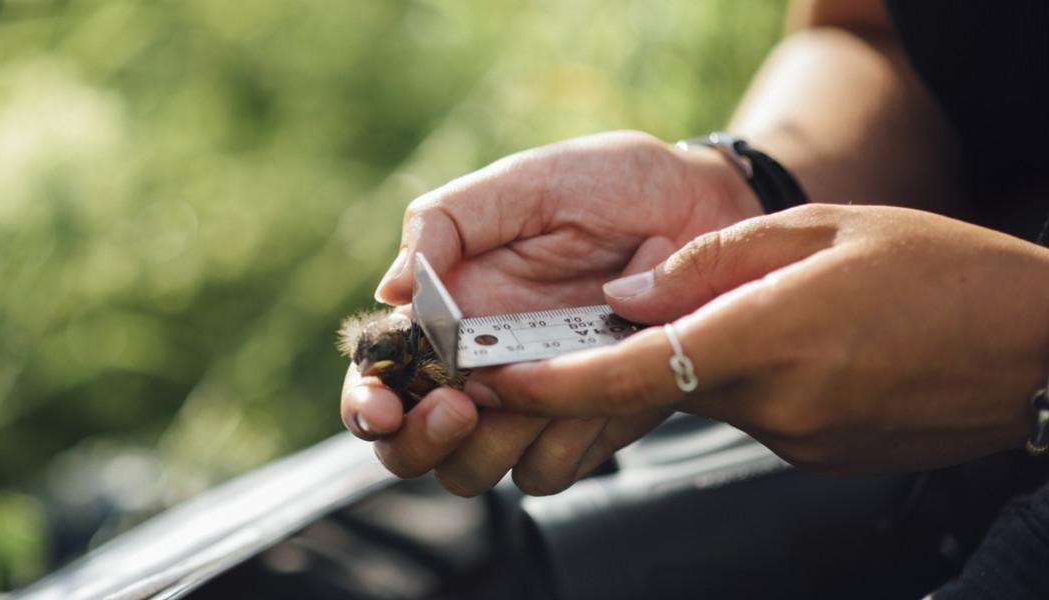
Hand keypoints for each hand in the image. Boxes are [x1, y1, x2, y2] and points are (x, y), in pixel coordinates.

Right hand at [340, 131, 761, 495]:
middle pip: (409, 449)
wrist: (708, 206)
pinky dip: (553, 447)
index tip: (385, 403)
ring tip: (528, 392)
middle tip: (458, 405)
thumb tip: (389, 290)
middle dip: (416, 443)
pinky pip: (547, 470)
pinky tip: (584, 394)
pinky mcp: (587, 421)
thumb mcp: (522, 183)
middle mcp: (476, 368)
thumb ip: (446, 223)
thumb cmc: (609, 185)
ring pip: (472, 472)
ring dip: (485, 446)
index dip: (366, 404)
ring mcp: (531, 401)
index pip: (378, 380)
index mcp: (444, 314)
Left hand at [475, 204, 1048, 472]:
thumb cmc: (945, 273)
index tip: (499, 380)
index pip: (631, 374)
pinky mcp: (817, 457)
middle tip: (643, 309)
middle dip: (637, 352)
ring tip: (776, 310)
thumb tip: (625, 293)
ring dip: (707, 360)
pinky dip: (753, 382)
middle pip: (663, 385)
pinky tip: (808, 347)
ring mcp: (797, 440)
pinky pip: (754, 416)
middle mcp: (774, 405)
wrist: (1040, 351)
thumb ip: (710, 260)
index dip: (554, 383)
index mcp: (766, 339)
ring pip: (710, 399)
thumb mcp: (823, 231)